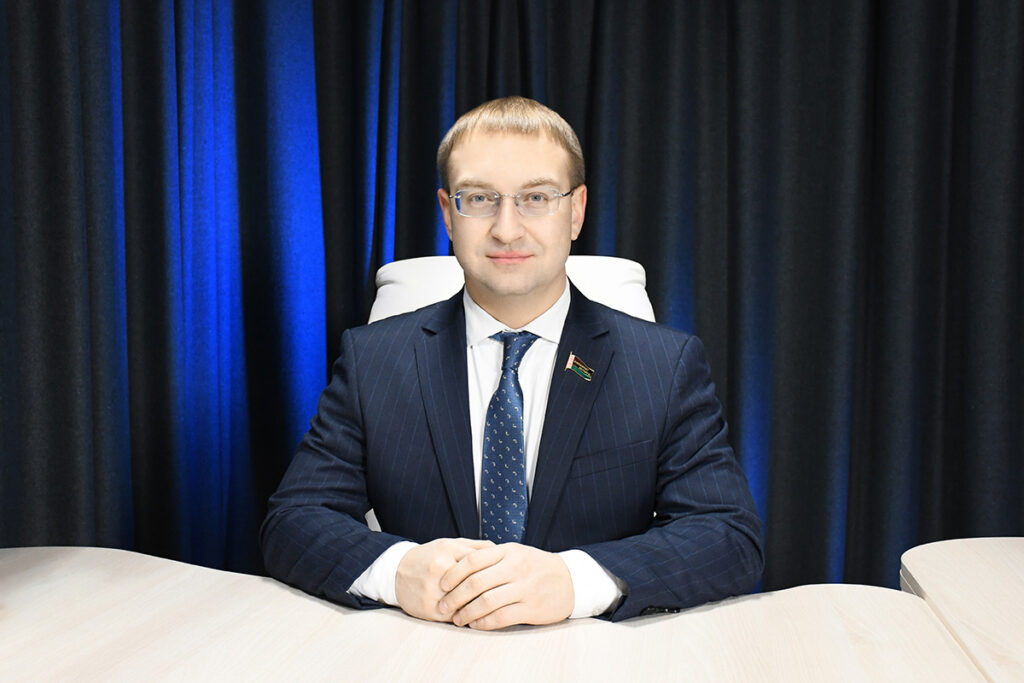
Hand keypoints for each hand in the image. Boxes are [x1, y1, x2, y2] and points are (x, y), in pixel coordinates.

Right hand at [395, 538, 493, 621]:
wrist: (396, 571)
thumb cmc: (429, 557)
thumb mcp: (450, 544)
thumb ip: (476, 546)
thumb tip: (501, 551)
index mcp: (448, 550)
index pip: (480, 563)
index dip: (495, 572)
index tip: (504, 578)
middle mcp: (439, 568)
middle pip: (474, 584)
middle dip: (490, 591)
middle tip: (502, 595)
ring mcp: (432, 590)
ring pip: (466, 603)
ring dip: (480, 607)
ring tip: (491, 607)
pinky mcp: (428, 608)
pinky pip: (454, 617)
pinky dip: (466, 617)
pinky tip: (474, 616)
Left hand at [438, 543, 573, 629]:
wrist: (570, 580)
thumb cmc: (536, 566)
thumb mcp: (516, 553)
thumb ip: (491, 557)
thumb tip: (458, 563)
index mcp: (508, 552)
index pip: (473, 560)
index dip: (453, 573)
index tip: (442, 584)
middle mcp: (515, 568)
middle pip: (476, 582)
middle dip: (455, 597)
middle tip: (443, 606)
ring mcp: (524, 588)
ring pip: (486, 602)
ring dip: (467, 613)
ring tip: (457, 619)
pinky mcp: (531, 607)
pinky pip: (501, 617)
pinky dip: (483, 623)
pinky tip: (475, 624)